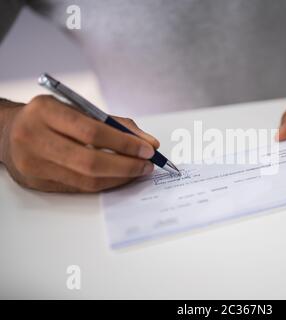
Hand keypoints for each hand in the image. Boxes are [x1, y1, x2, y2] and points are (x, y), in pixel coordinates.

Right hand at [0, 95, 159, 191]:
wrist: (8, 132)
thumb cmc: (50, 119)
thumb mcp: (78, 110)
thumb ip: (115, 124)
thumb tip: (150, 143)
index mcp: (45, 111)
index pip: (92, 131)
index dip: (124, 144)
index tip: (148, 149)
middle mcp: (34, 137)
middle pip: (90, 161)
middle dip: (126, 166)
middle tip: (147, 165)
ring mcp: (33, 164)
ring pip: (86, 180)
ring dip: (119, 178)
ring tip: (137, 171)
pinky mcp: (36, 183)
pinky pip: (79, 188)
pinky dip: (104, 183)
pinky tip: (118, 177)